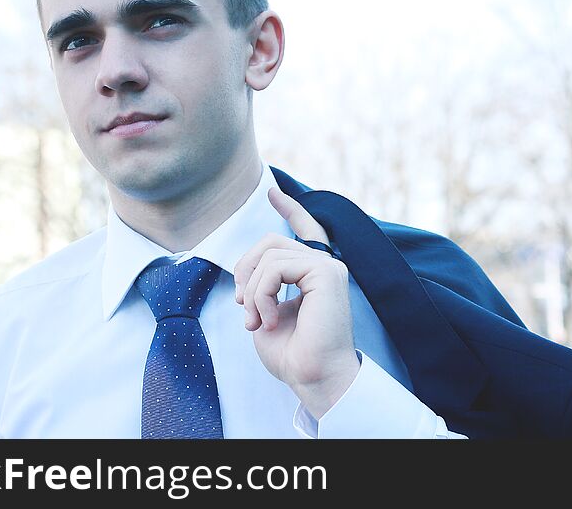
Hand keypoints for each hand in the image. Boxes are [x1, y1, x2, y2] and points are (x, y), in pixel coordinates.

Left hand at [233, 186, 360, 417]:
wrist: (313, 378)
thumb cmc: (293, 356)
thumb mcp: (266, 313)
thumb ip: (261, 286)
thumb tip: (249, 272)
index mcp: (314, 276)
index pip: (306, 231)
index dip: (291, 209)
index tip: (272, 193)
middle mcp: (324, 268)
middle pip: (272, 241)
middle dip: (246, 268)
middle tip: (243, 305)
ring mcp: (328, 268)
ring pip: (270, 254)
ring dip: (253, 289)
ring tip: (256, 320)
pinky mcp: (326, 273)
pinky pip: (276, 267)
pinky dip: (262, 293)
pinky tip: (268, 318)